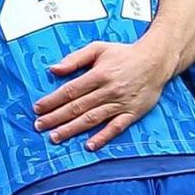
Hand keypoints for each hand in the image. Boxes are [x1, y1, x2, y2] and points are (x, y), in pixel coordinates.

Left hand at [33, 37, 176, 149]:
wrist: (156, 61)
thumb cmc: (124, 54)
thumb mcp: (99, 48)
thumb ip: (75, 59)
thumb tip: (53, 69)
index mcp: (99, 74)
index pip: (70, 91)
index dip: (52, 101)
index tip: (38, 109)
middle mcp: (108, 90)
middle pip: (77, 107)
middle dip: (55, 118)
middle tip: (39, 126)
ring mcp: (120, 103)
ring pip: (92, 119)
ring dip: (72, 129)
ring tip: (55, 137)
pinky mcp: (132, 113)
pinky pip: (116, 127)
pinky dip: (103, 137)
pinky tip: (89, 145)